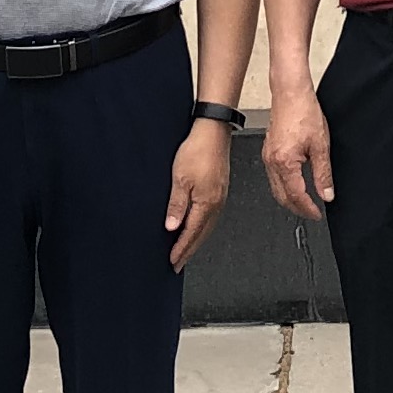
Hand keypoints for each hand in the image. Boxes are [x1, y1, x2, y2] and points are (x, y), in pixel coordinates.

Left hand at [167, 116, 233, 266]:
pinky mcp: (220, 188)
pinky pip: (211, 215)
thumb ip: (177, 205)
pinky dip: (202, 226)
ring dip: (196, 239)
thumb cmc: (198, 149)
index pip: (191, 234)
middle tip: (178, 262)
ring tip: (186, 249)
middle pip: (202, 234)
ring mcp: (220, 196)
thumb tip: (172, 227)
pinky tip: (197, 225)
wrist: (213, 130)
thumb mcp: (180, 178)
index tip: (173, 261)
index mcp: (206, 203)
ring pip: (207, 226)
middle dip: (189, 250)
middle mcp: (216, 203)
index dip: (181, 249)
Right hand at [262, 84, 334, 221]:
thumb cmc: (303, 111)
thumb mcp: (321, 146)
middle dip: (297, 208)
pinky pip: (274, 176)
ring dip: (290, 198)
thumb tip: (326, 194)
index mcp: (284, 162)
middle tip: (312, 213)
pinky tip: (295, 183)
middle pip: (282, 196)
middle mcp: (272, 161)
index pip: (296, 196)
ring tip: (306, 202)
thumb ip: (323, 174)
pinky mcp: (268, 150)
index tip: (318, 214)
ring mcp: (267, 156)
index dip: (308, 208)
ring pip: (276, 188)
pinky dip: (284, 185)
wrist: (290, 92)